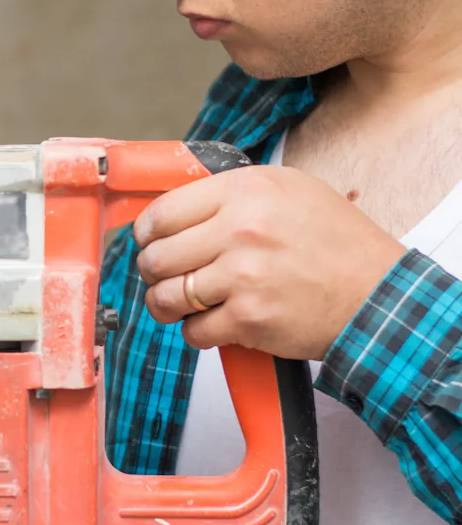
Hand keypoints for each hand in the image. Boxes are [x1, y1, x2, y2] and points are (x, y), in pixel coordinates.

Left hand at [132, 165, 405, 359]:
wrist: (377, 296)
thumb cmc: (335, 246)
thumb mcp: (289, 192)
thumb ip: (231, 196)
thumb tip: (173, 213)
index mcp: (247, 191)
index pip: (162, 213)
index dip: (147, 235)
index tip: (150, 244)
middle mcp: (242, 229)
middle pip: (156, 257)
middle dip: (154, 273)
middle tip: (168, 278)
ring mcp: (244, 275)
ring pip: (165, 297)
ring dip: (167, 306)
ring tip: (183, 305)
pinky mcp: (248, 318)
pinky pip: (192, 331)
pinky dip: (198, 333)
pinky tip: (217, 323)